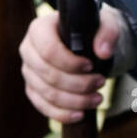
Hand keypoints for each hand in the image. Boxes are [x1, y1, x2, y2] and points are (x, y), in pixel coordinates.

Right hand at [20, 5, 124, 122]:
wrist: (87, 39)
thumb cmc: (94, 29)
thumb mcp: (106, 23)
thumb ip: (108, 32)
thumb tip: (104, 53)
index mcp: (40, 29)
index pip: (48, 50)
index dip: (70, 63)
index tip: (91, 66)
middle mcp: (28, 49)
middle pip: (48, 74)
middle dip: (78, 84)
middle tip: (101, 82)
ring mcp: (28, 71)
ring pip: (46, 93)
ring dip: (74, 101)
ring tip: (97, 98)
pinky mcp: (32, 88)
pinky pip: (42, 106)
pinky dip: (61, 113)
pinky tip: (80, 114)